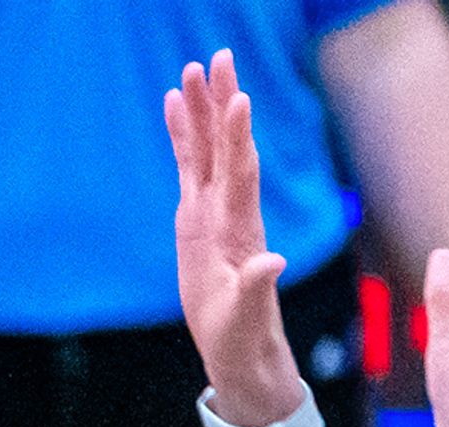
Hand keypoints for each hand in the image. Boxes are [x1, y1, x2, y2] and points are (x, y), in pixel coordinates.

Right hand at [165, 53, 306, 426]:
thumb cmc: (240, 336)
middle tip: (217, 60)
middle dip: (222, 103)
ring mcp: (213, 209)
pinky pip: (191, 166)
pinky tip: (176, 107)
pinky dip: (185, 135)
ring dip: (203, 109)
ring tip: (193, 70)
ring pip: (208, 149)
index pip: (240, 174)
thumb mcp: (244, 316)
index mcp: (239, 230)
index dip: (238, 139)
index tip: (239, 100)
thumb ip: (256, 287)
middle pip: (227, 146)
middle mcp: (230, 210)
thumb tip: (272, 261)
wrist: (240, 345)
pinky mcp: (197, 216)